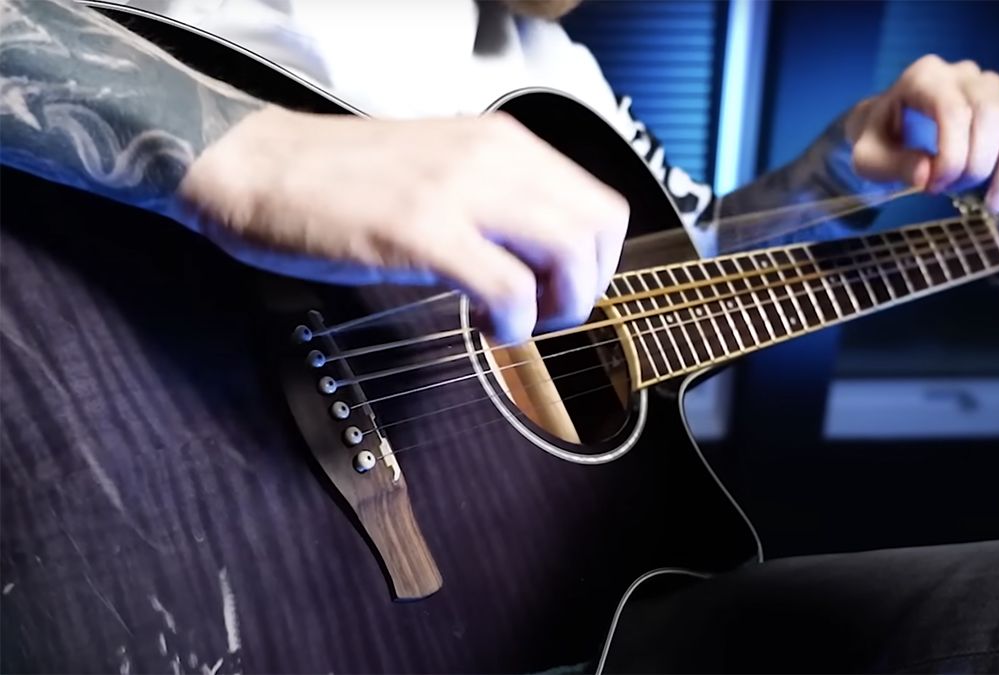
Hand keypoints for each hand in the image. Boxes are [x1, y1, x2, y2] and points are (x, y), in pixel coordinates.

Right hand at [176, 106, 628, 343]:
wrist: (256, 167)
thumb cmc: (342, 178)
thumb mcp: (443, 169)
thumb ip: (498, 201)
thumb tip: (547, 257)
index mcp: (503, 143)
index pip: (601, 203)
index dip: (598, 261)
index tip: (566, 288)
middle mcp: (493, 157)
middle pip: (598, 230)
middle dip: (585, 288)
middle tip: (548, 313)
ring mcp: (459, 192)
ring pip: (568, 255)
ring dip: (557, 306)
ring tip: (517, 322)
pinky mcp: (422, 232)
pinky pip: (509, 289)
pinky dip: (512, 322)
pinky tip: (485, 326)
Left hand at [845, 54, 998, 212]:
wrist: (890, 126)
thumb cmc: (880, 139)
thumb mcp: (868, 157)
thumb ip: (892, 164)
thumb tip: (929, 173)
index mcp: (925, 77)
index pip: (953, 110)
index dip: (951, 156)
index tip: (933, 187)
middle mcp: (965, 74)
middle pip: (992, 113)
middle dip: (977, 164)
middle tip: (952, 191)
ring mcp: (996, 86)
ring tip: (989, 202)